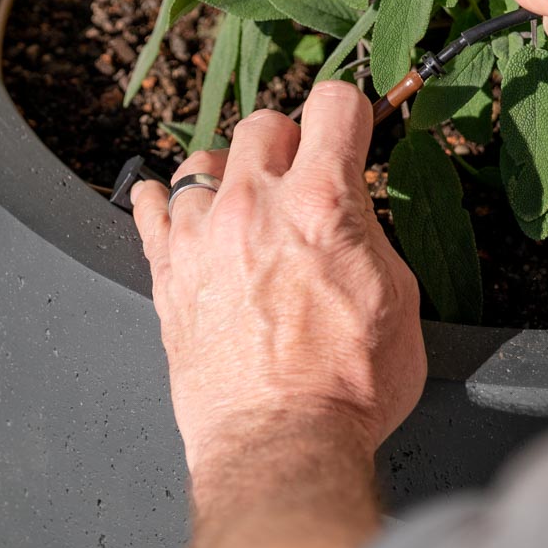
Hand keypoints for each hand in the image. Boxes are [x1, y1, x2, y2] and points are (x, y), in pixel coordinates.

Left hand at [132, 82, 426, 477]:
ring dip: (231, 176)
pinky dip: (165, 202)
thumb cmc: (348, 387)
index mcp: (324, 203)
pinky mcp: (167, 273)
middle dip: (291, 145)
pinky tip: (181, 213)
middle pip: (264, 124)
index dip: (350, 114)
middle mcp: (256, 206)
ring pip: (204, 161)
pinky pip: (148, 205)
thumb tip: (354, 214)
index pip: (334, 103)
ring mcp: (202, 236)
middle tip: (304, 183)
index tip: (351, 132)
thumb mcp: (399, 299)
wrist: (283, 444)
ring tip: (247, 209)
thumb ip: (369, 237)